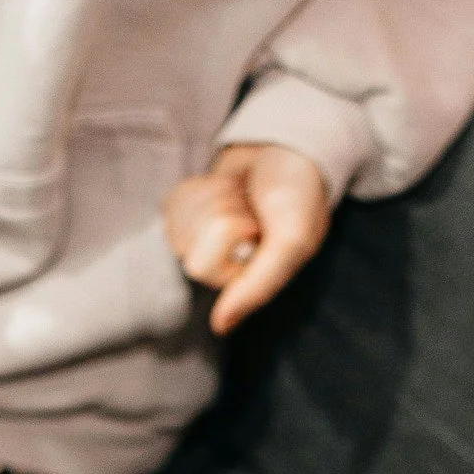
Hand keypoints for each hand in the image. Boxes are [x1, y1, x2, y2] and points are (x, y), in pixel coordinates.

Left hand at [164, 143, 329, 335]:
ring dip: (213, 196)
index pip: (201, 267)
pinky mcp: (193, 215)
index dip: (226, 233)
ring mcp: (205, 241)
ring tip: (243, 196)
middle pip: (185, 245)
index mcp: (247, 281)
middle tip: (249, 207)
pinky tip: (228, 188)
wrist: (291, 146)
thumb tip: (219, 327)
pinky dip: (201, 186)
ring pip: (179, 222)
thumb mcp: (289, 241)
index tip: (256, 223)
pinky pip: (175, 203)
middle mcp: (223, 267)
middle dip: (217, 211)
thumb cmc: (298, 193)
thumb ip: (258, 287)